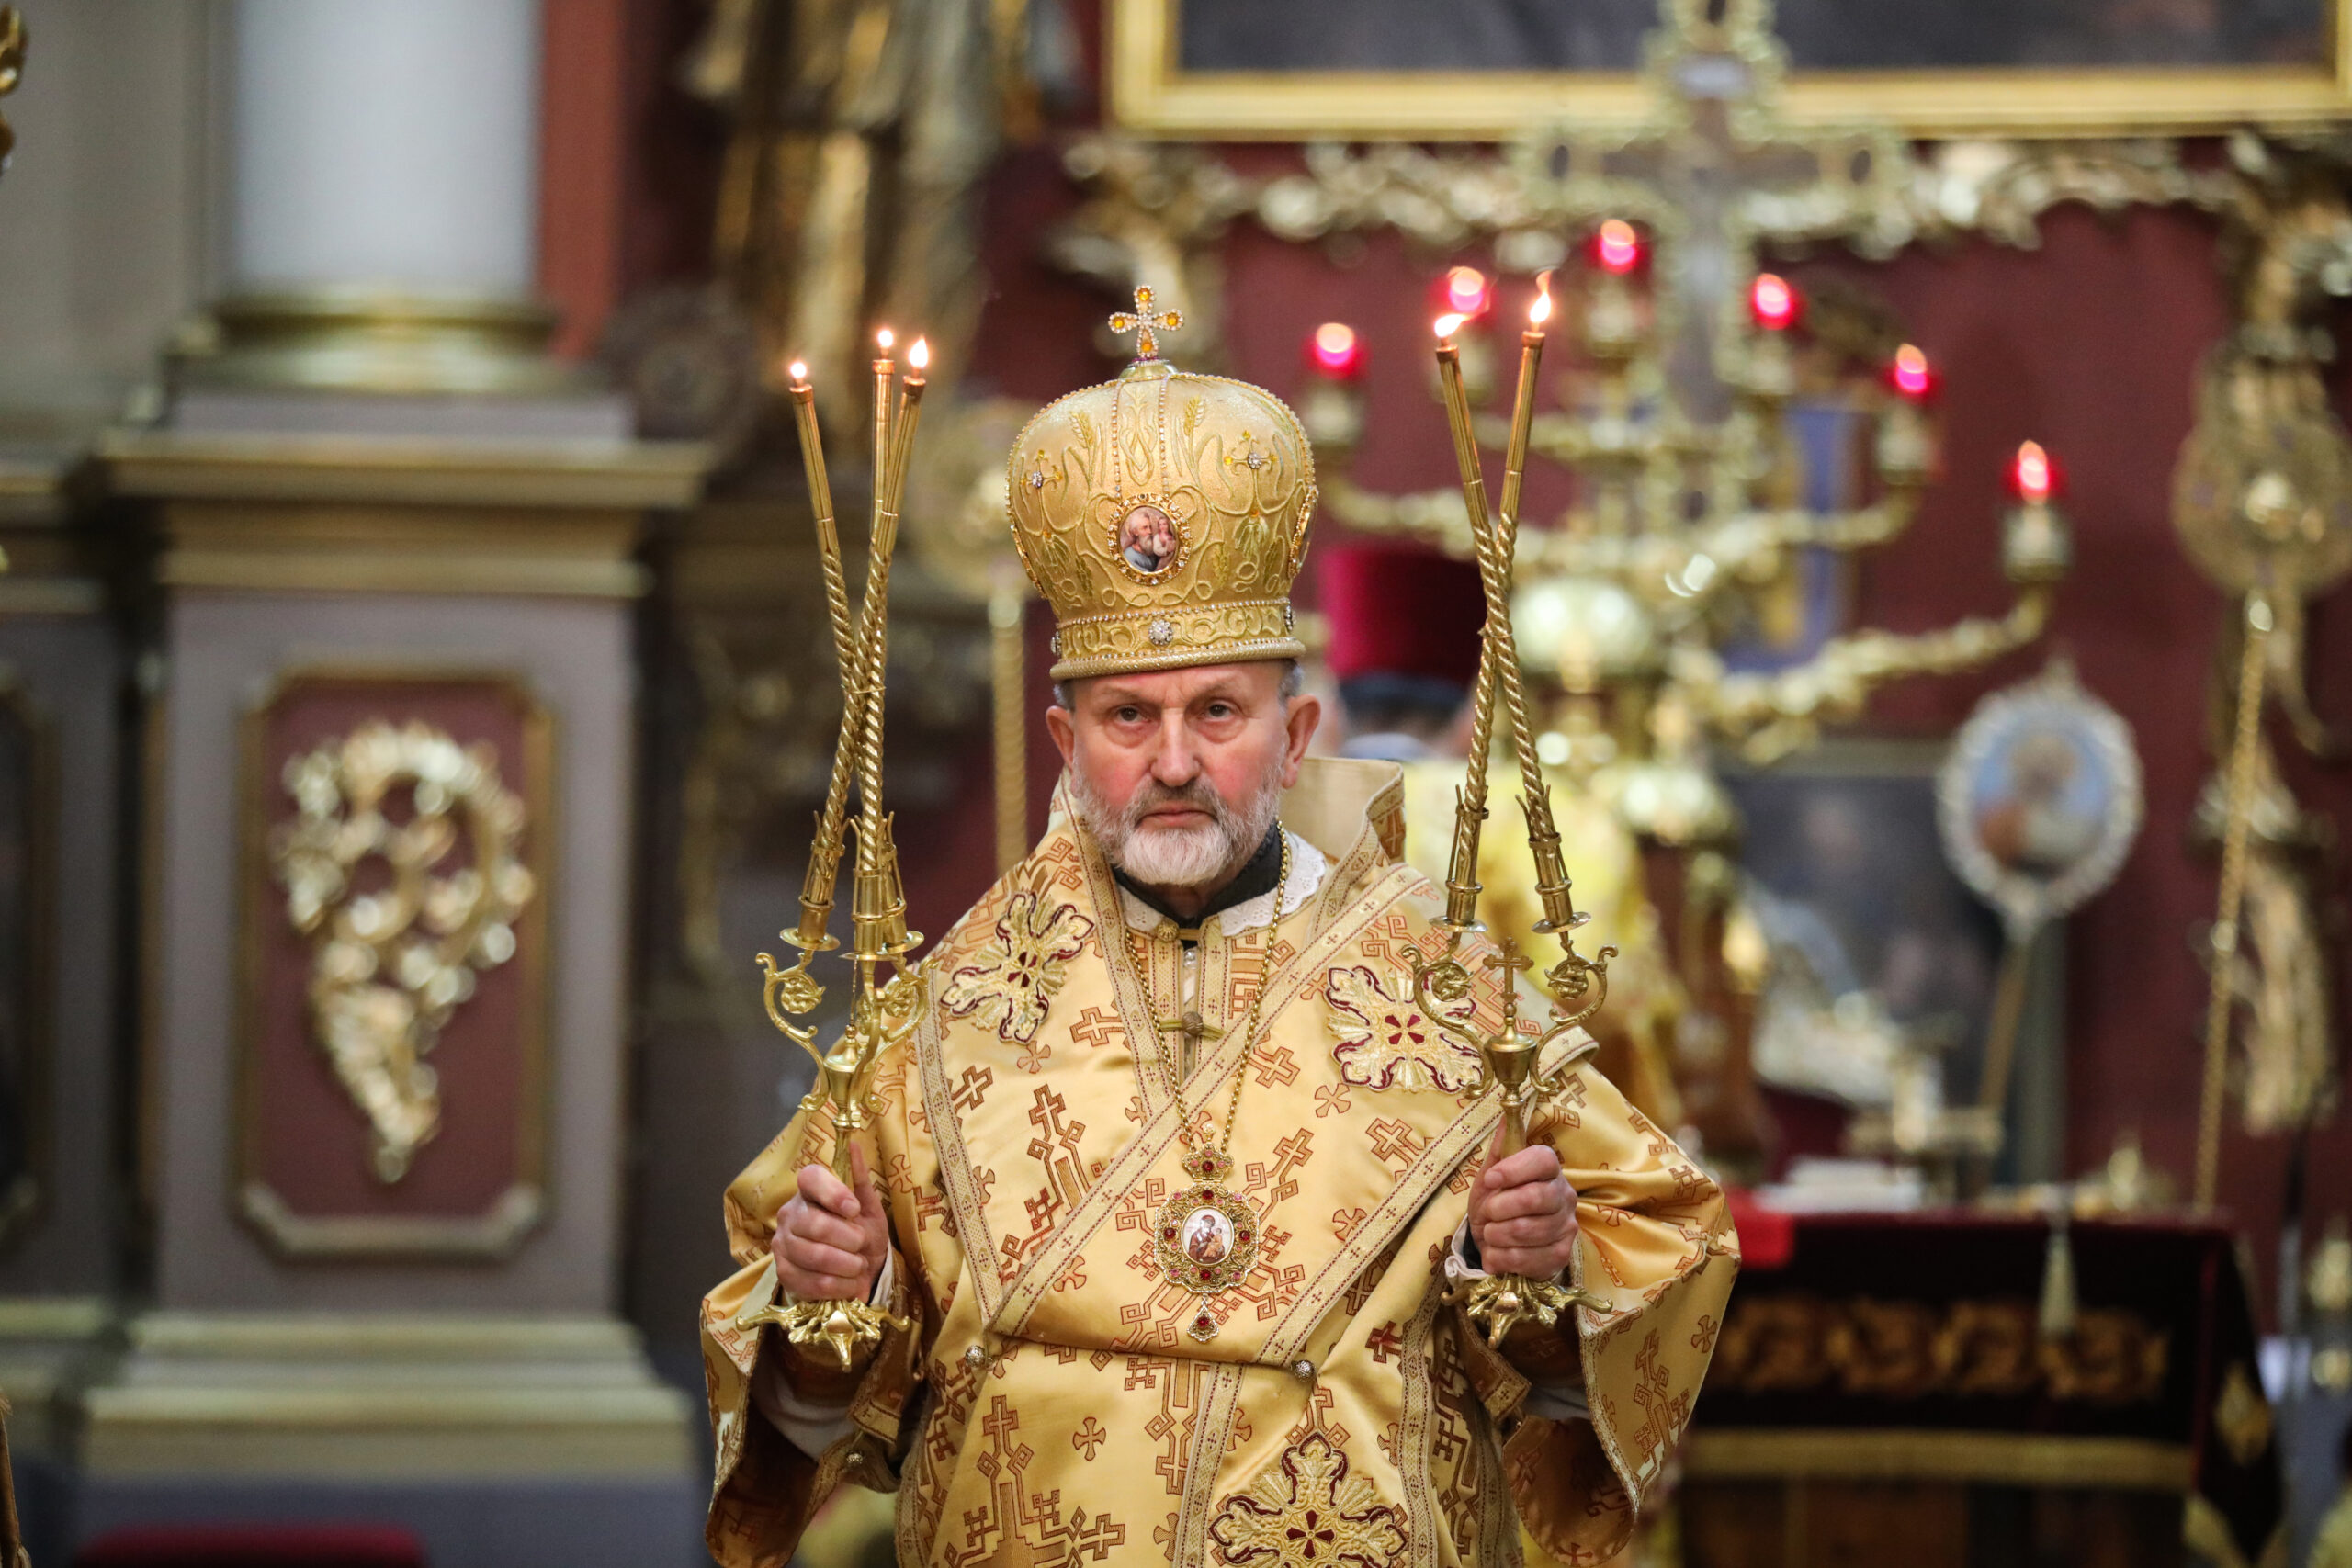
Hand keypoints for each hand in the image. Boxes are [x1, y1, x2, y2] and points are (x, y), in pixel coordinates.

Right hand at [770, 1141, 890, 1302]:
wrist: (857, 1268)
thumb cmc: (861, 1230)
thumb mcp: (869, 1206)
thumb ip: (860, 1179)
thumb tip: (855, 1144)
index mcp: (809, 1190)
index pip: (810, 1179)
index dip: (833, 1193)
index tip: (855, 1209)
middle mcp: (789, 1213)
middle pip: (815, 1225)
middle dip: (849, 1239)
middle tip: (863, 1245)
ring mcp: (782, 1244)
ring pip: (814, 1256)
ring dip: (847, 1265)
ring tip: (859, 1265)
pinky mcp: (783, 1274)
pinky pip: (811, 1282)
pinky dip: (839, 1286)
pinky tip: (850, 1283)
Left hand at [1467, 1125, 1579, 1278]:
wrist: (1497, 1241)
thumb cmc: (1495, 1202)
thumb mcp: (1490, 1175)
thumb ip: (1499, 1149)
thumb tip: (1506, 1114)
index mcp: (1548, 1169)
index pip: (1543, 1160)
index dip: (1515, 1169)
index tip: (1490, 1180)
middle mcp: (1564, 1195)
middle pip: (1536, 1198)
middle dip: (1500, 1208)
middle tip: (1486, 1213)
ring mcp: (1566, 1226)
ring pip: (1528, 1230)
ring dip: (1496, 1235)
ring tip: (1490, 1233)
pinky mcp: (1561, 1255)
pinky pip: (1529, 1259)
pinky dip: (1502, 1258)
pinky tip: (1496, 1253)